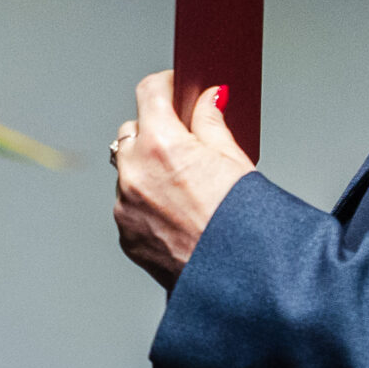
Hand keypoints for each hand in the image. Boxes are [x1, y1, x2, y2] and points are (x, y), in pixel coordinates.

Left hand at [114, 72, 254, 288]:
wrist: (237, 283)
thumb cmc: (244, 225)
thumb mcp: (234, 160)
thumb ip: (211, 123)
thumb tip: (207, 100)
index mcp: (162, 145)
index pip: (149, 92)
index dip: (165, 84)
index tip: (174, 85)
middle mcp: (134, 172)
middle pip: (132, 130)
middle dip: (155, 129)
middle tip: (184, 138)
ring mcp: (125, 205)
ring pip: (127, 170)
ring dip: (147, 168)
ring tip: (184, 184)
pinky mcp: (125, 234)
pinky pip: (128, 203)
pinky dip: (145, 201)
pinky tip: (177, 212)